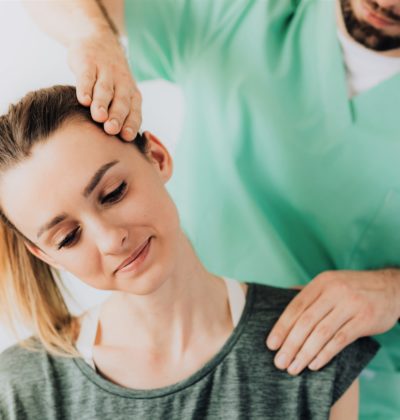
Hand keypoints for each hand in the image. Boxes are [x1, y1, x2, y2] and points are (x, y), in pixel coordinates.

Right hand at [68, 31, 141, 140]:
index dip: (131, 124)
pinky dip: (86, 88)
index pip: (134, 112)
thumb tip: (117, 146)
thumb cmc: (111, 79)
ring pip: (105, 90)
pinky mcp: (88, 62)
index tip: (126, 137)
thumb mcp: (120, 94)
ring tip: (99, 117)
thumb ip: (120, 115)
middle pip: (121, 102)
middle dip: (117, 116)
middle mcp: (121, 83)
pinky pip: (87, 76)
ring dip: (102, 104)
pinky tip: (83, 100)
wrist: (99, 40)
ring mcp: (105, 71)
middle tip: (112, 130)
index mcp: (132, 94)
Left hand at [266, 269, 399, 374]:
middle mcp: (334, 291)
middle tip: (280, 362)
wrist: (390, 287)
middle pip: (306, 321)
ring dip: (304, 353)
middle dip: (290, 344)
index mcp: (321, 282)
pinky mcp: (365, 319)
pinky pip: (340, 340)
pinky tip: (313, 364)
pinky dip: (325, 354)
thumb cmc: (353, 288)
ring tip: (293, 367)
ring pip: (321, 333)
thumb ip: (309, 291)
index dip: (282, 326)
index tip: (271, 344)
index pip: (296, 306)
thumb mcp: (330, 282)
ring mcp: (350, 305)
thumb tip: (283, 294)